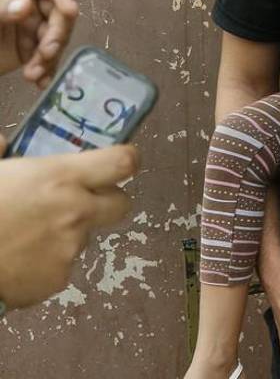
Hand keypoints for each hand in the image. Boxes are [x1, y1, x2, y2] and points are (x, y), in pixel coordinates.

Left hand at [0, 0, 77, 86]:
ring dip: (50, 56)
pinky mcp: (26, 48)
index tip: (70, 11)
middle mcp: (25, 1)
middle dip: (57, 33)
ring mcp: (27, 26)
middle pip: (57, 10)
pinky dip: (45, 70)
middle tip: (47, 53)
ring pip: (55, 36)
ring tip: (33, 74)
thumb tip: (27, 7)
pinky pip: (45, 57)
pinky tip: (39, 82)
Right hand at [0, 137, 135, 307]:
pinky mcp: (58, 280)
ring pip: (84, 236)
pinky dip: (46, 263)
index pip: (123, 163)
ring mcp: (70, 249)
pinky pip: (61, 266)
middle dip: (106, 201)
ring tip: (27, 234)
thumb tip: (1, 142)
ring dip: (66, 233)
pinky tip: (19, 259)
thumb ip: (0, 152)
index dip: (126, 159)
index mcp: (61, 178)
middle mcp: (76, 212)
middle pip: (121, 204)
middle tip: (78, 201)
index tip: (120, 160)